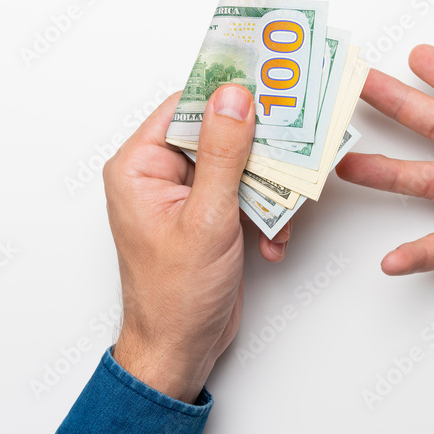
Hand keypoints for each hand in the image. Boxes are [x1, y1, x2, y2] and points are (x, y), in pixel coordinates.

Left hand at [104, 85, 291, 402]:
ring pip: (241, 167)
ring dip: (268, 190)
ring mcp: (187, 198)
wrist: (179, 352)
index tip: (267, 81)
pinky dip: (266, 217)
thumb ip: (224, 155)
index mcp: (139, 167)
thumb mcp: (207, 219)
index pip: (185, 106)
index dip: (226, 93)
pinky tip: (272, 242)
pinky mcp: (211, 218)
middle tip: (294, 146)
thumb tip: (235, 98)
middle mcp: (159, 177)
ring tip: (283, 213)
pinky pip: (246, 196)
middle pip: (219, 134)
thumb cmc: (174, 296)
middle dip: (259, 151)